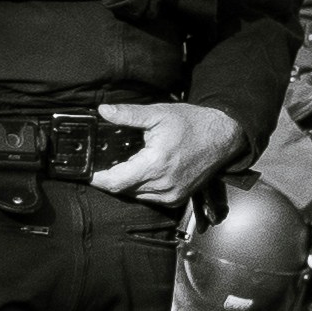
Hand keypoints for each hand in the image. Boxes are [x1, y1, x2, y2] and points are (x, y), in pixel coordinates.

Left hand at [89, 99, 250, 203]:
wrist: (223, 137)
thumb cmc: (193, 124)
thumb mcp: (159, 114)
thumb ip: (129, 114)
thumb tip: (103, 111)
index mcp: (155, 164)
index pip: (115, 182)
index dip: (98, 178)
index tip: (88, 171)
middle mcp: (162, 185)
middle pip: (123, 190)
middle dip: (111, 178)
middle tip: (105, 163)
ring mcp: (171, 195)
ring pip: (135, 196)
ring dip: (127, 184)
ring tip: (126, 165)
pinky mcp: (177, 199)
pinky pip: (150, 198)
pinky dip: (142, 188)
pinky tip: (144, 172)